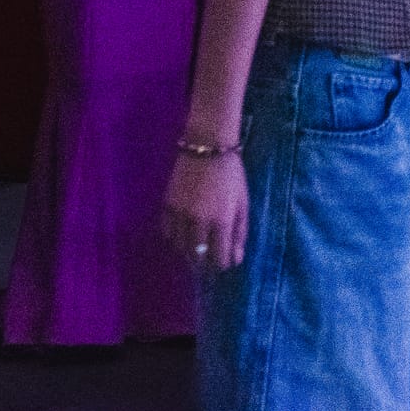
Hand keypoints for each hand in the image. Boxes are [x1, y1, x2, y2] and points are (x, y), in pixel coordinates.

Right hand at [162, 151, 247, 270]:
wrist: (207, 146)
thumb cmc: (231, 175)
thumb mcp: (243, 203)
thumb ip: (240, 233)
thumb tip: (236, 259)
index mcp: (222, 221)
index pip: (219, 259)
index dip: (222, 264)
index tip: (225, 261)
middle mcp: (199, 221)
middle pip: (198, 257)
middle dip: (205, 262)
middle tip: (210, 259)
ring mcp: (180, 214)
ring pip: (180, 247)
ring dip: (189, 252)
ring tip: (196, 248)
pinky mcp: (167, 205)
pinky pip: (167, 232)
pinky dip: (174, 238)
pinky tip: (182, 234)